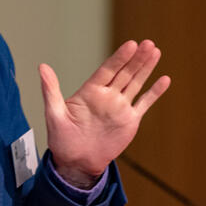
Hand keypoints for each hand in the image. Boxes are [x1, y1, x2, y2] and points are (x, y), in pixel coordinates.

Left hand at [40, 40, 170, 187]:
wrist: (76, 163)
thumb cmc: (62, 139)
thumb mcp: (54, 114)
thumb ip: (50, 90)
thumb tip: (42, 66)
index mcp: (90, 91)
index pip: (107, 70)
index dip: (119, 58)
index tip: (130, 45)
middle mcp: (107, 96)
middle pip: (125, 73)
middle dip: (137, 58)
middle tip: (148, 43)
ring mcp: (120, 107)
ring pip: (135, 83)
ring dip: (146, 68)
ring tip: (155, 51)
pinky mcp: (130, 120)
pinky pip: (144, 103)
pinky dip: (154, 92)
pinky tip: (164, 79)